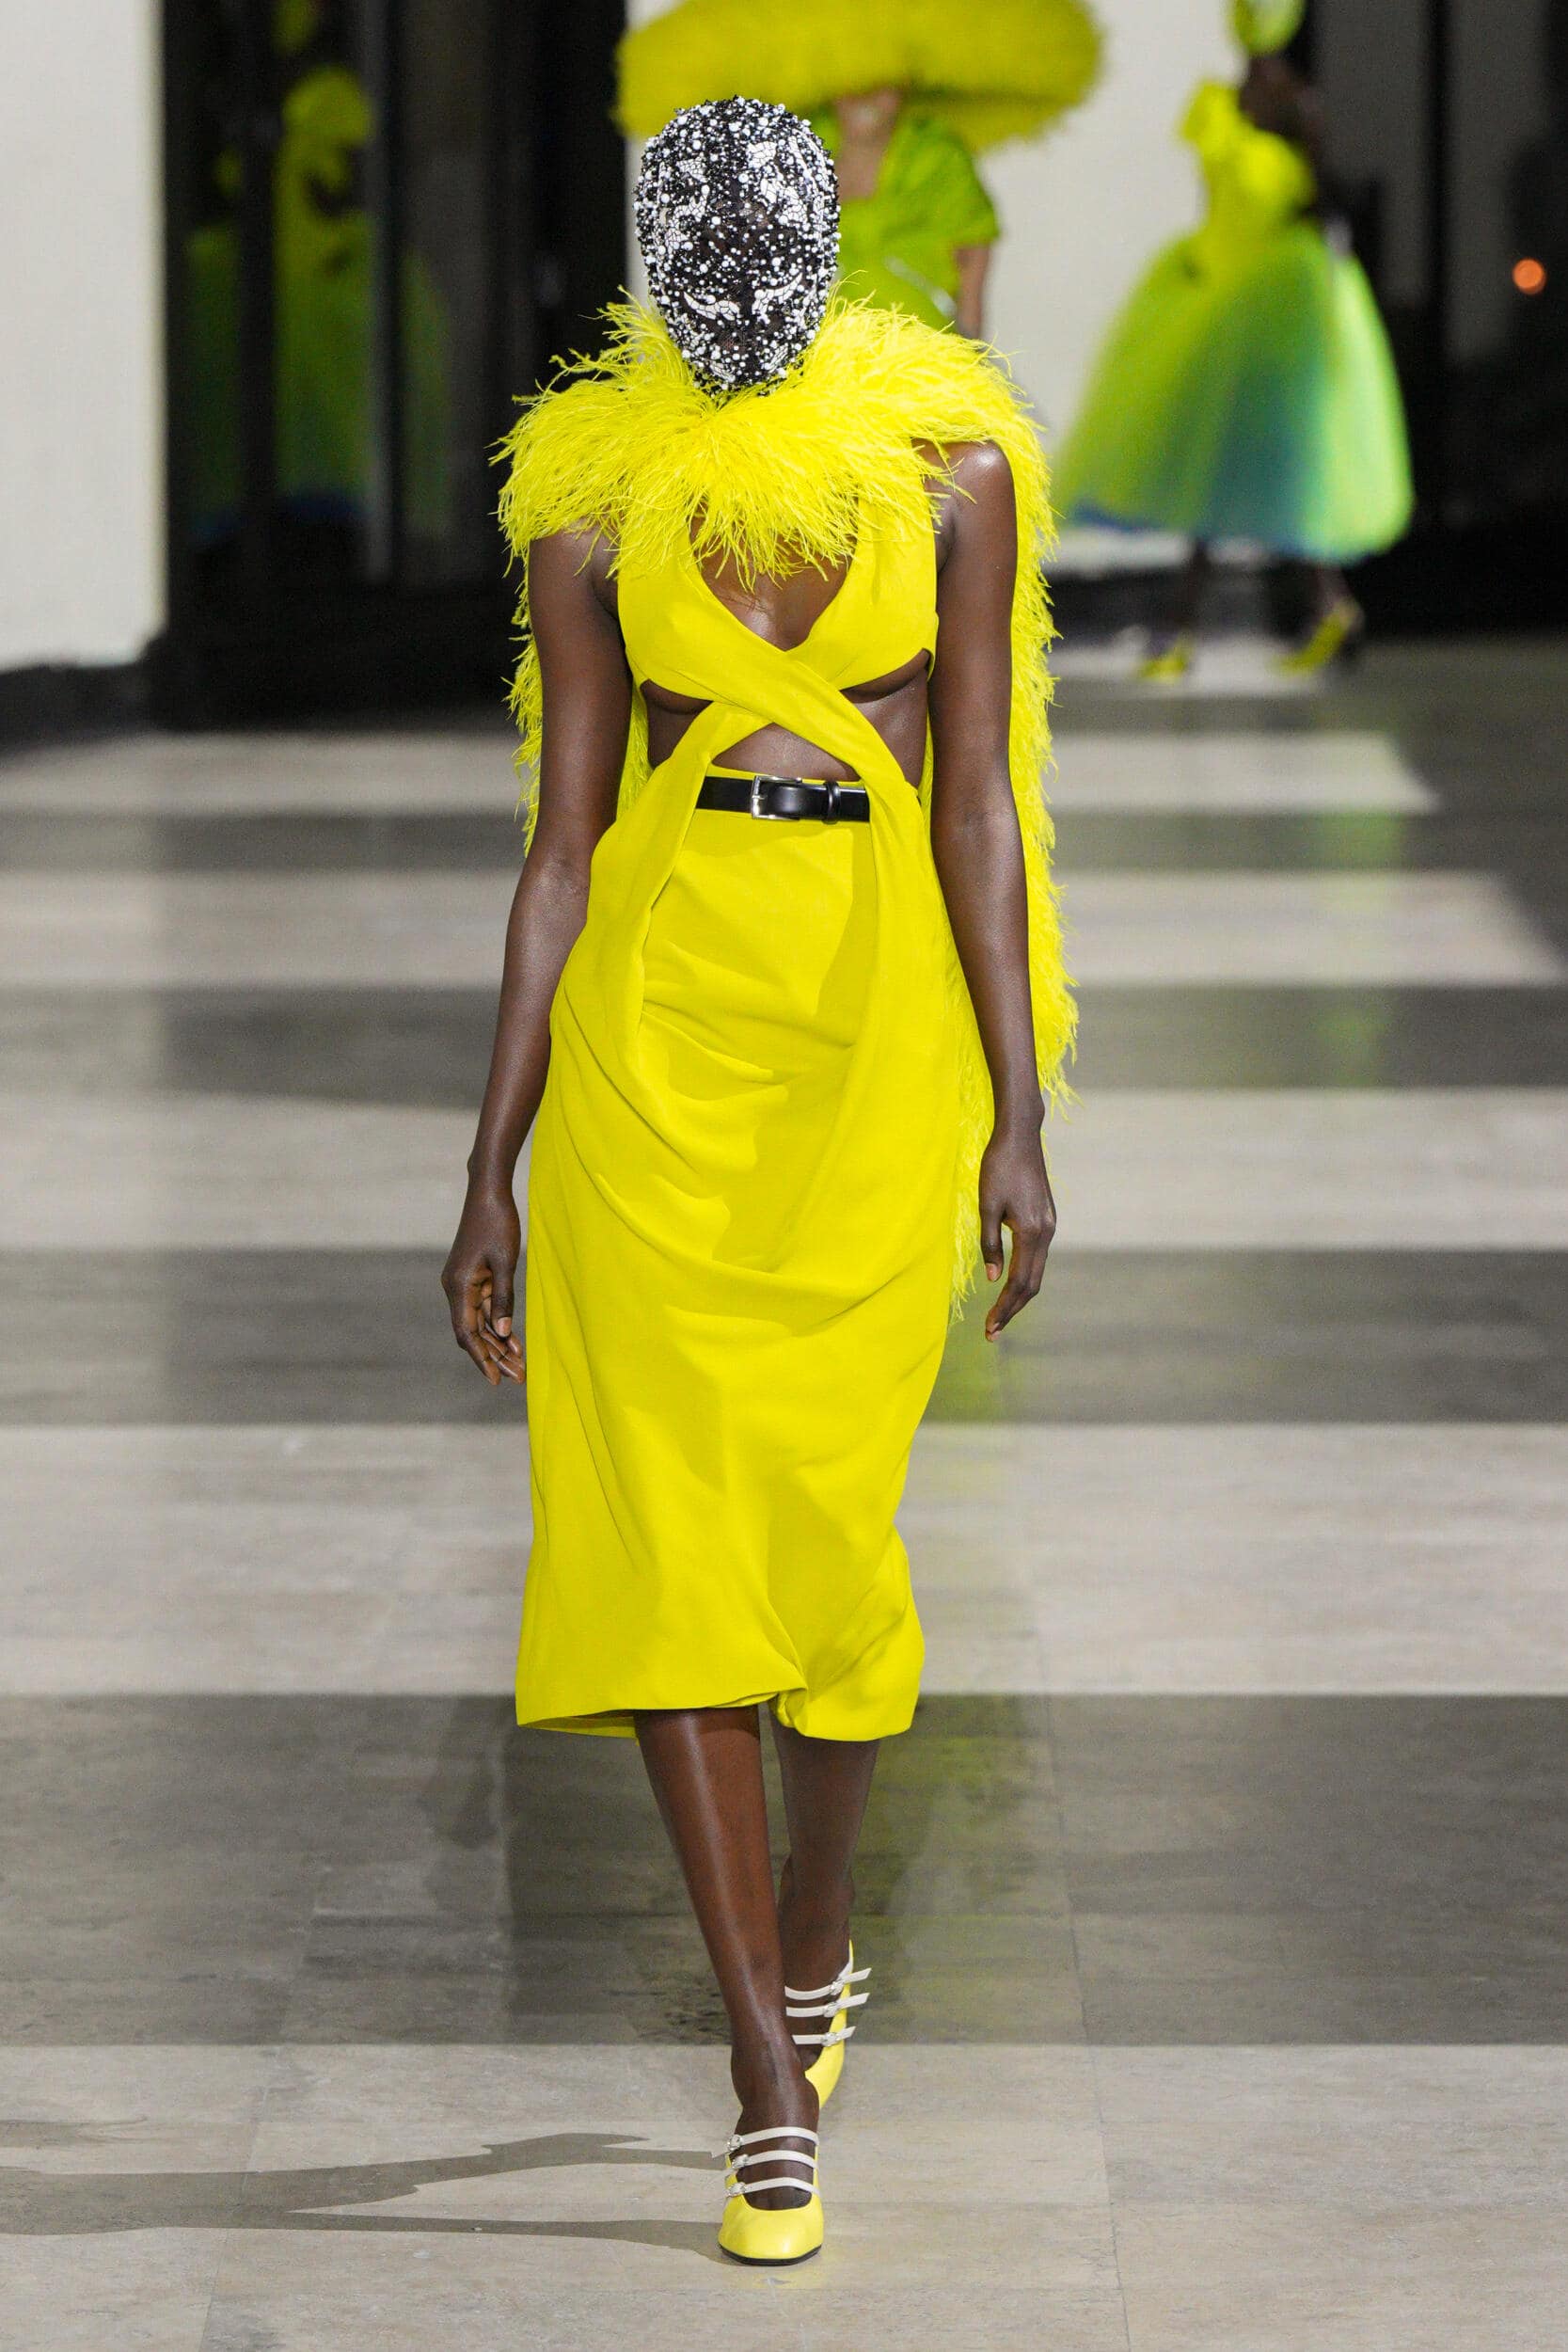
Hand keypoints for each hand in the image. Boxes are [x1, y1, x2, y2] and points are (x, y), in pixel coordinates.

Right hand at [441, 1182, 523, 1386]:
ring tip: (519, 1366)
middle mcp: (455, 1288)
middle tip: (517, 1377)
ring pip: (478, 1322)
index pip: (466, 1333)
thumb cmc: (497, 1223)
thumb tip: (501, 1333)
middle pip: (472, 1332)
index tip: (495, 1380)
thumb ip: (503, 1299)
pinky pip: (483, 1308)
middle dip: (494, 1356)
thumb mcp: (505, 1263)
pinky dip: (497, 1323)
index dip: (481, 1358)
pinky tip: (513, 1341)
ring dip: (497, 1343)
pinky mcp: (472, 1277)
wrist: (488, 1193)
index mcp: (458, 1286)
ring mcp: (462, 1283)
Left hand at [979, 1121, 1055, 1340]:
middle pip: (1032, 1284)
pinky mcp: (1046, 1219)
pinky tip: (1008, 1284)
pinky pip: (1037, 1257)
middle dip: (1012, 1310)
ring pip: (1036, 1271)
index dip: (1004, 1308)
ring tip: (998, 1314)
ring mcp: (1049, 1226)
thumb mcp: (986, 1206)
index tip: (990, 1328)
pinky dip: (1023, 1276)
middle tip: (992, 1332)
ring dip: (1018, 1296)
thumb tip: (993, 1278)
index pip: (1018, 1282)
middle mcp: (1046, 1232)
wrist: (1020, 1137)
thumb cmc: (998, 1167)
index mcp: (1031, 1231)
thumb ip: (989, 1243)